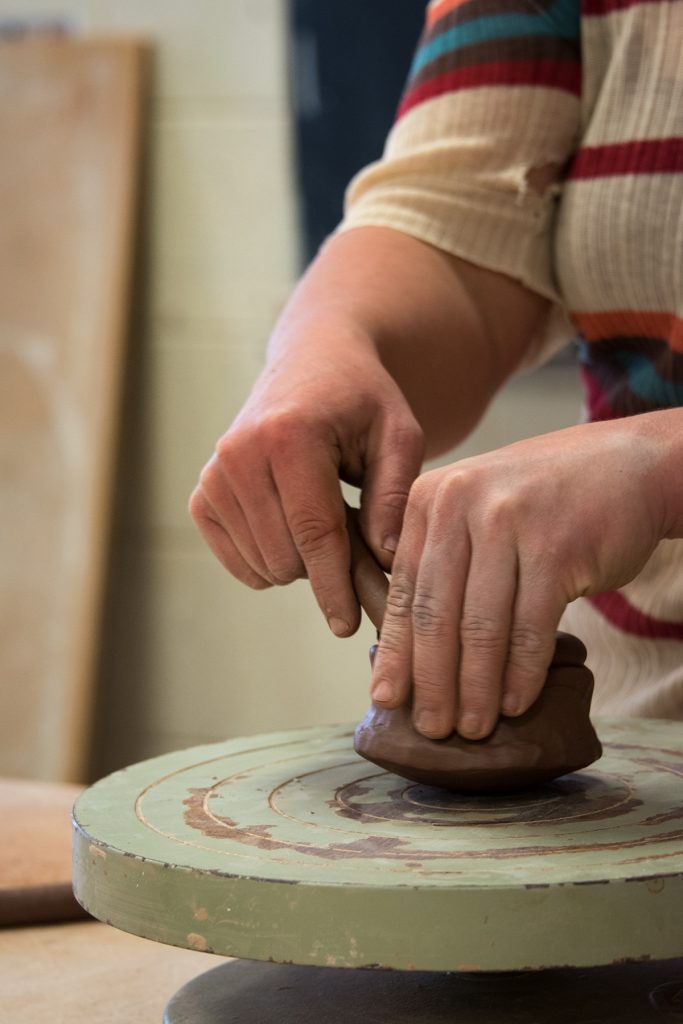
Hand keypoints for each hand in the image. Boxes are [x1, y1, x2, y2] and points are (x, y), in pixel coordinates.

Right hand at [189, 324, 423, 636]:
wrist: (314, 364)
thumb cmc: (363, 401)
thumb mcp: (400, 435)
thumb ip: (395, 496)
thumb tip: (386, 559)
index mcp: (289, 436)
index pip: (314, 533)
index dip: (334, 585)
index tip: (348, 625)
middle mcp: (239, 454)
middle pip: (287, 557)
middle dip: (328, 568)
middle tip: (359, 543)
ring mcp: (215, 476)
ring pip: (263, 565)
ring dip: (302, 561)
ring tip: (327, 518)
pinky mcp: (203, 495)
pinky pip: (238, 561)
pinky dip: (271, 560)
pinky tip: (294, 526)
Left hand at [370, 416, 668, 739]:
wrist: (627, 464)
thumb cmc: (545, 500)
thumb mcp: (478, 508)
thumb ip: (442, 558)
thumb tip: (411, 648)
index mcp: (430, 498)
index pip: (403, 588)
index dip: (395, 651)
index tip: (386, 698)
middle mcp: (461, 503)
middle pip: (435, 611)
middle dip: (430, 680)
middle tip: (431, 727)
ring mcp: (508, 521)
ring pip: (480, 625)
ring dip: (475, 688)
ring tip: (472, 727)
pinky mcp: (556, 546)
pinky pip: (529, 626)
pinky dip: (520, 673)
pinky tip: (515, 704)